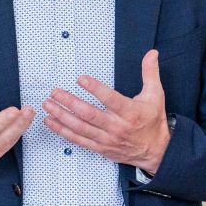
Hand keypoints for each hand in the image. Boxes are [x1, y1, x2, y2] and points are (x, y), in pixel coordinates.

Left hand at [41, 50, 170, 173]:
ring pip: (80, 127)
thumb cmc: (152, 122)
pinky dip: (62, 131)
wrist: (157, 151)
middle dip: (69, 102)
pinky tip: (51, 122)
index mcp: (129, 112)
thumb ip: (150, 73)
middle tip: (55, 92)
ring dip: (61, 116)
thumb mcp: (155, 95)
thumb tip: (151, 54)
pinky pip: (78, 140)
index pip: (109, 99)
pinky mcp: (100, 148)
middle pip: (89, 114)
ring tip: (48, 105)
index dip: (94, 89)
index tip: (81, 79)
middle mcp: (116, 126)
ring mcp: (107, 139)